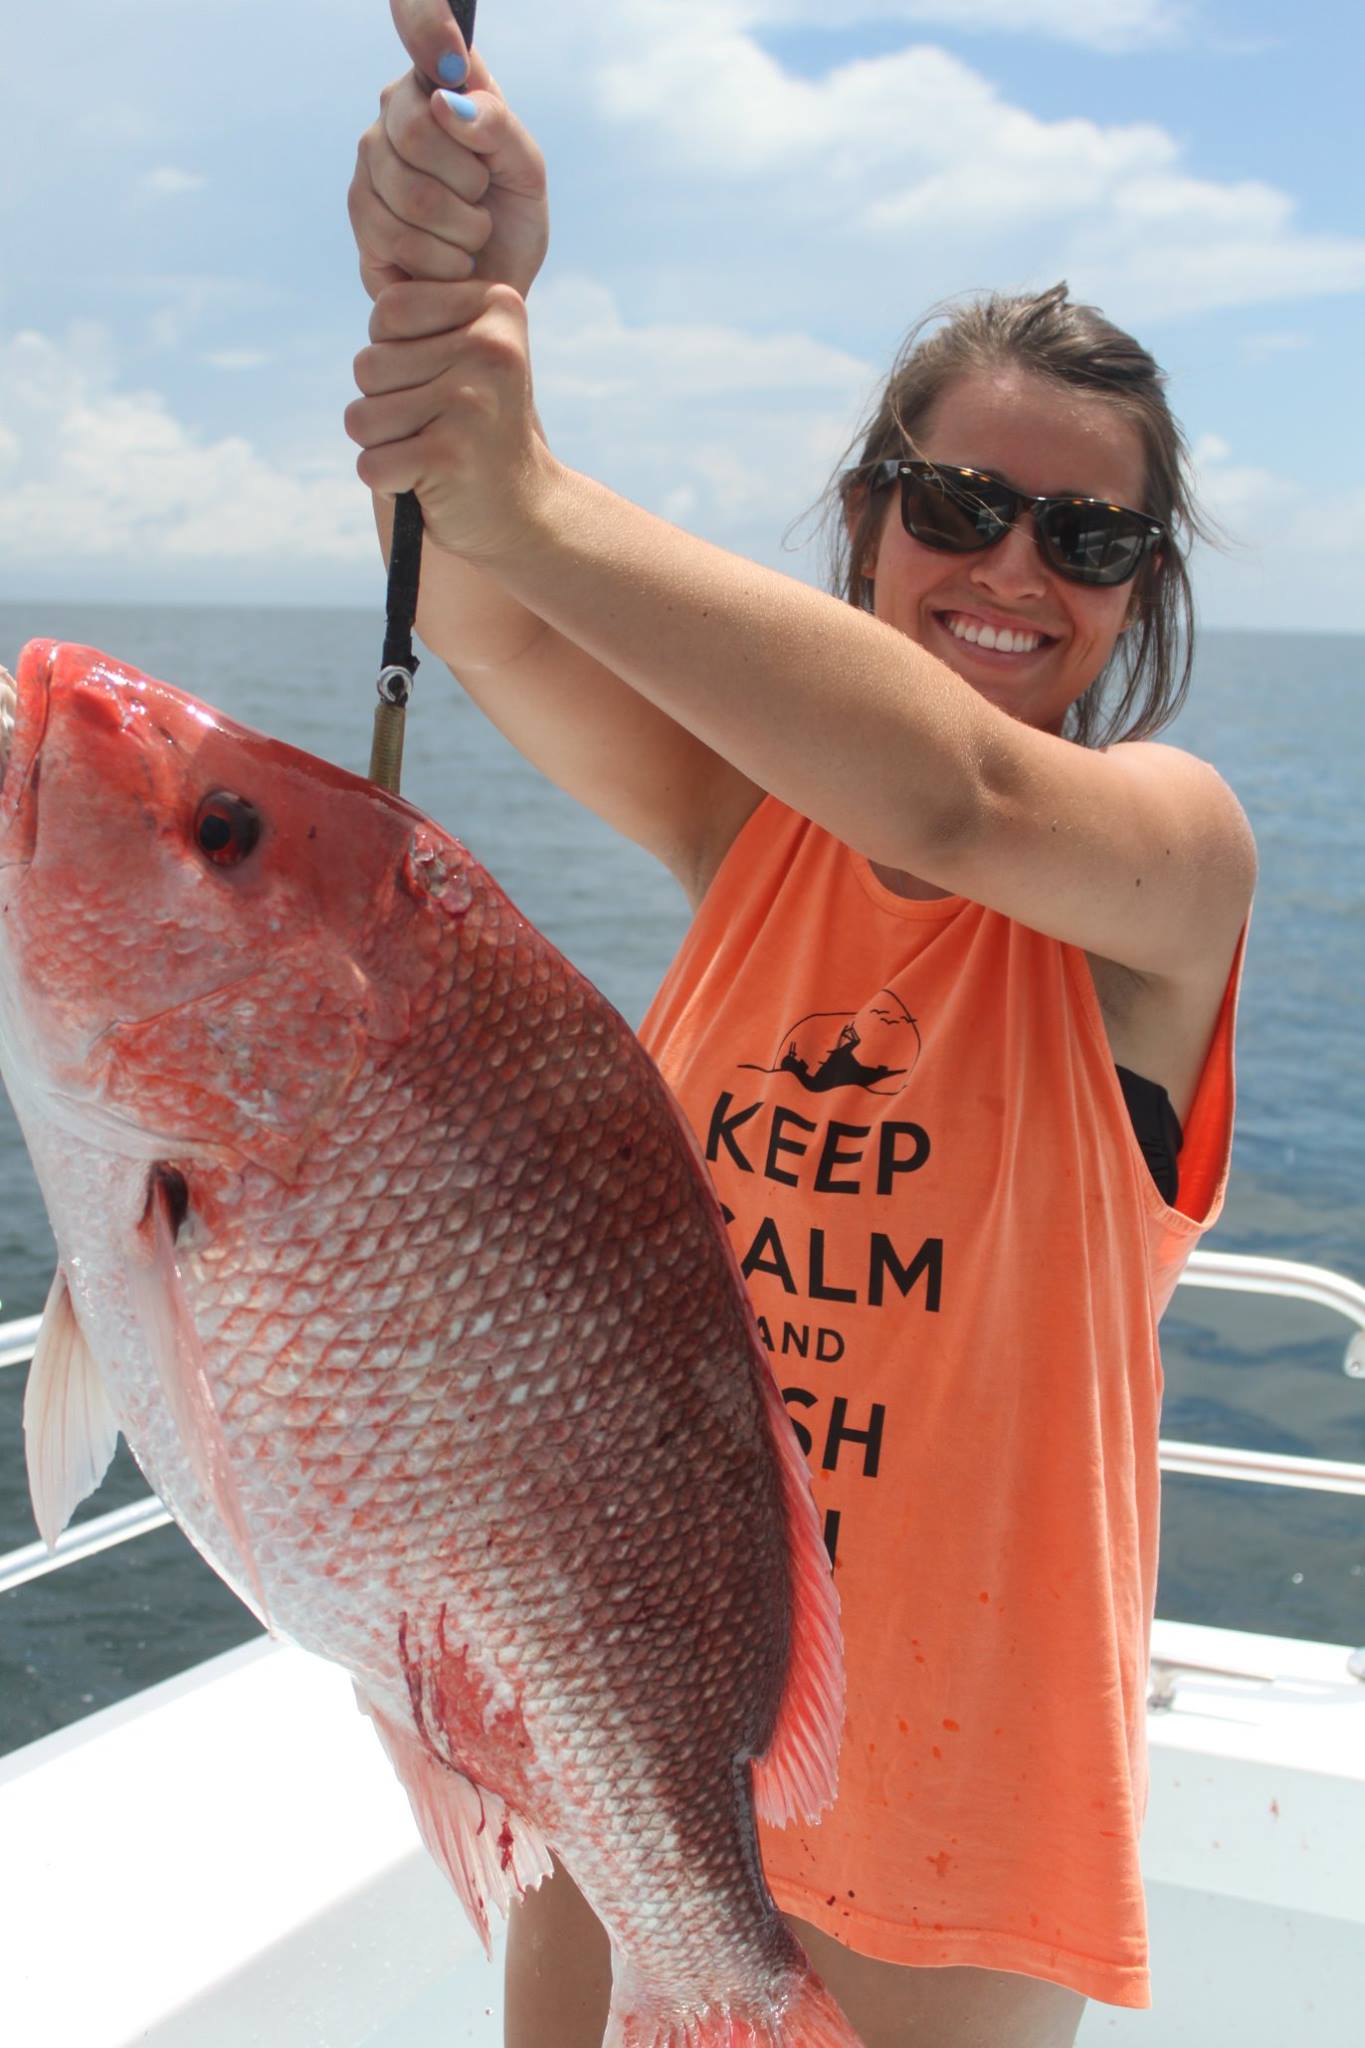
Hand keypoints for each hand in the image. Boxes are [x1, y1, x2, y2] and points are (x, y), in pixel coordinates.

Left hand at [345, 281, 555, 566]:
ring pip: (361, 418)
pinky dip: (388, 483)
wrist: (525, 511)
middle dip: (384, 405)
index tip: (438, 382)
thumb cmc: (476, 427)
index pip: (388, 310)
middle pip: (367, 365)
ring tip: (431, 452)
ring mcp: (471, 402)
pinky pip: (371, 464)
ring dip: (383, 446)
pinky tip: (430, 483)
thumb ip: (421, 317)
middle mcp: (490, 348)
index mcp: (497, 307)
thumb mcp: (462, 353)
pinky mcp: (450, 456)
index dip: (391, 354)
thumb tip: (378, 298)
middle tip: (436, 428)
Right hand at [348, 0, 548, 300]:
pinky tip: (452, 262)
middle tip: (481, 198)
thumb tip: (446, 101)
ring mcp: (369, 163)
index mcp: (437, 82)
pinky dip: (442, 260)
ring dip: (461, 229)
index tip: (452, 58)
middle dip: (468, 181)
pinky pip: (397, 235)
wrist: (490, 290)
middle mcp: (394, 112)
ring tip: (470, 235)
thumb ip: (498, 126)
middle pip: (416, 130)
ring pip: (410, 192)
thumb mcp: (526, 172)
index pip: (418, 17)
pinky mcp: (361, 216)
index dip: (425, 22)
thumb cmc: (510, 222)